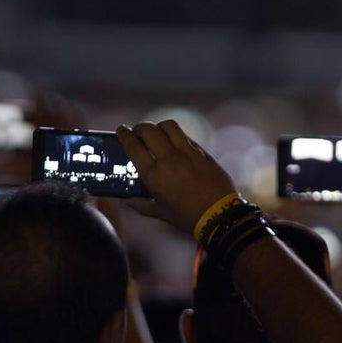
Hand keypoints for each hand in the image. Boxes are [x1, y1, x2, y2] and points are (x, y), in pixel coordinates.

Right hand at [116, 120, 236, 234]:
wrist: (219, 215)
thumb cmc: (187, 216)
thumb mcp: (159, 212)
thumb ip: (140, 204)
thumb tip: (126, 200)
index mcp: (153, 175)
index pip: (133, 146)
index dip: (124, 135)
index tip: (121, 130)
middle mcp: (168, 159)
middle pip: (149, 130)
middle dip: (139, 128)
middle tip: (138, 132)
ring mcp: (186, 152)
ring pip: (168, 126)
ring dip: (158, 127)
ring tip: (157, 134)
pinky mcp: (201, 151)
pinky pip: (184, 135)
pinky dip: (175, 135)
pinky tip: (174, 143)